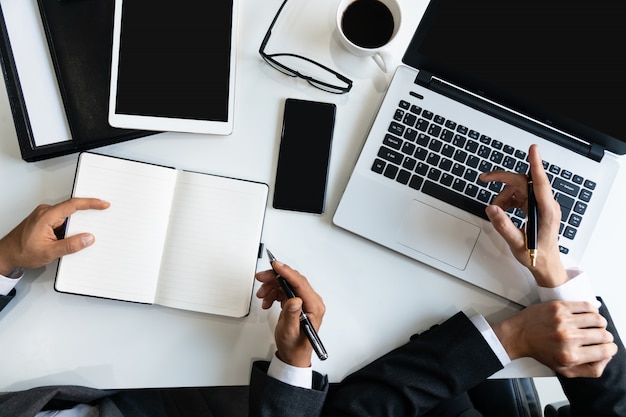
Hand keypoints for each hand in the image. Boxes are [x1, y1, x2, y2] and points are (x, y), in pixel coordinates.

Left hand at [0, 198, 109, 274]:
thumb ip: (71, 245)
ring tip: (81, 236)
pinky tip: (71, 238)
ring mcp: (45, 215)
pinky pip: (62, 220)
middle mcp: (45, 212)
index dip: (91, 203)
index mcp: (47, 216)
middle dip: (87, 215)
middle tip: (100, 220)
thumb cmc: (22, 252)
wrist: (6, 254)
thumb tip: (88, 238)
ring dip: (76, 225)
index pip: (73, 205)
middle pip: (72, 209)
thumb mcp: (50, 252)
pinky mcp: (45, 220)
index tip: (103, 204)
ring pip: (68, 216)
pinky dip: (69, 227)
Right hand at [256, 261, 324, 367]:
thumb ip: (292, 315)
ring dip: (272, 287)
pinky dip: (274, 293)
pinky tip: (268, 301)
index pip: (300, 283)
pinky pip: (284, 290)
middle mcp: (311, 302)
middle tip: (261, 278)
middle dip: (275, 278)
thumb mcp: (290, 332)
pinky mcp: (297, 303)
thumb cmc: (295, 346)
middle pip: (293, 280)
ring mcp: (304, 302)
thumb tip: (294, 300)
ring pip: (287, 284)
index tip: (275, 266)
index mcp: (314, 307)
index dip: (287, 272)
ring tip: (263, 296)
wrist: (293, 355)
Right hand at [480, 144, 566, 286]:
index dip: (536, 164)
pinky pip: (521, 195)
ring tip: (496, 210)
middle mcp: (546, 205)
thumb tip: (492, 209)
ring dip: (504, 195)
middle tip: (484, 178)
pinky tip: (503, 210)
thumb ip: (504, 226)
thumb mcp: (517, 243)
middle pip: (524, 182)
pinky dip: (509, 200)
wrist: (546, 265)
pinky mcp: (538, 207)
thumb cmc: (536, 256)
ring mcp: (542, 205)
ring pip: (520, 188)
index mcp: (545, 211)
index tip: (533, 149)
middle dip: (503, 180)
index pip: (540, 182)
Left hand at [493, 301, 616, 377]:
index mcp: (570, 356)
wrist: (519, 335)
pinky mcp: (559, 307)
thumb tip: (606, 357)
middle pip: (604, 335)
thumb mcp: (564, 370)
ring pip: (598, 319)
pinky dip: (592, 310)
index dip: (610, 349)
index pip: (605, 352)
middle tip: (600, 336)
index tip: (607, 347)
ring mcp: (563, 321)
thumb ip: (589, 369)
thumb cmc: (540, 350)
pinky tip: (588, 314)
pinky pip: (586, 305)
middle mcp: (568, 338)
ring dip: (600, 323)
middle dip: (606, 337)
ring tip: (595, 325)